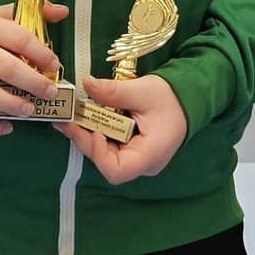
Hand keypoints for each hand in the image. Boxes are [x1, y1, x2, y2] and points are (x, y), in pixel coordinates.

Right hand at [0, 2, 67, 136]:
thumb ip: (29, 14)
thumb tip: (63, 11)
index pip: (19, 38)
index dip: (41, 54)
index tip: (55, 66)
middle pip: (5, 68)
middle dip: (33, 83)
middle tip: (50, 93)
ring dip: (10, 105)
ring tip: (29, 111)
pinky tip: (6, 128)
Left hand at [57, 73, 187, 183]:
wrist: (187, 98)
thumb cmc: (171, 98)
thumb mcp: (142, 91)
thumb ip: (113, 92)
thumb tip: (87, 84)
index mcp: (150, 154)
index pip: (118, 170)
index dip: (99, 154)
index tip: (95, 131)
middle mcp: (142, 164)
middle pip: (106, 161)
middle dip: (86, 139)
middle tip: (67, 119)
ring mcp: (136, 159)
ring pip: (104, 154)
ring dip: (87, 135)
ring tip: (71, 115)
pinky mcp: (130, 151)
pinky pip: (109, 147)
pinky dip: (96, 132)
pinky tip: (84, 117)